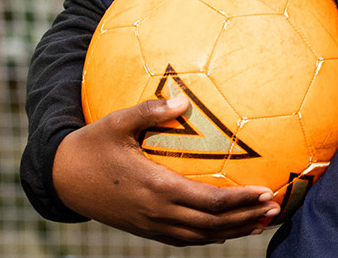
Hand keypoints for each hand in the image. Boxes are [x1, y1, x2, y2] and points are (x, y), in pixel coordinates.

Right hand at [53, 96, 282, 245]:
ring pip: (200, 236)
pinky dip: (209, 236)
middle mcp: (157, 213)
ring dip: (233, 231)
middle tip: (277, 208)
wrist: (60, 179)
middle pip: (212, 224)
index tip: (266, 192)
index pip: (209, 201)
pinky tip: (226, 228)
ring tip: (262, 222)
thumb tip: (183, 99)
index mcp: (156, 188)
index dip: (240, 200)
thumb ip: (149, 111)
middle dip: (246, 219)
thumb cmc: (91, 145)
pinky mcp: (144, 229)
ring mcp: (150, 225)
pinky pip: (183, 238)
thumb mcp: (116, 122)